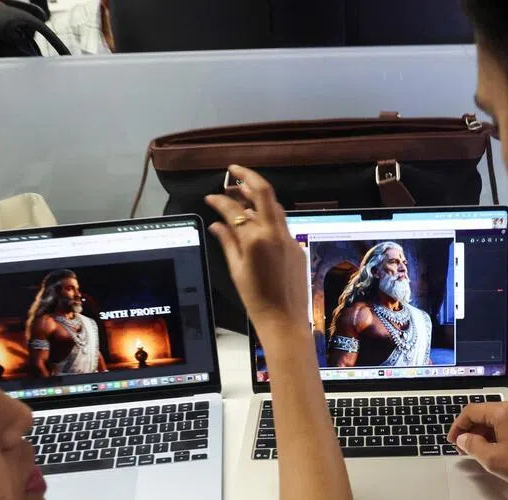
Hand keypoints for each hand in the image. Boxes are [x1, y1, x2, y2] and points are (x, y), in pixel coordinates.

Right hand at [205, 166, 308, 337]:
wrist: (284, 320)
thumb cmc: (257, 300)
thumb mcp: (236, 269)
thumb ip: (227, 242)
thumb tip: (216, 224)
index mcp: (256, 239)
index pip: (234, 209)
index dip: (219, 200)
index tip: (210, 197)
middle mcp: (275, 233)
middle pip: (263, 192)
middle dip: (247, 177)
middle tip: (233, 171)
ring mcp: (289, 239)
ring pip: (275, 206)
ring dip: (258, 195)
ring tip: (242, 193)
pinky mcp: (297, 247)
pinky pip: (281, 224)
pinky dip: (268, 216)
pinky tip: (257, 221)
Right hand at [447, 402, 507, 487]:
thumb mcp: (493, 460)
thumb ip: (473, 447)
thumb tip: (464, 439)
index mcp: (504, 412)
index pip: (472, 410)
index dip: (458, 426)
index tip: (453, 440)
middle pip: (486, 413)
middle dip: (472, 429)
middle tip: (464, 448)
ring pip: (500, 418)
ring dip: (487, 432)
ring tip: (481, 451)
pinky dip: (501, 433)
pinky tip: (499, 448)